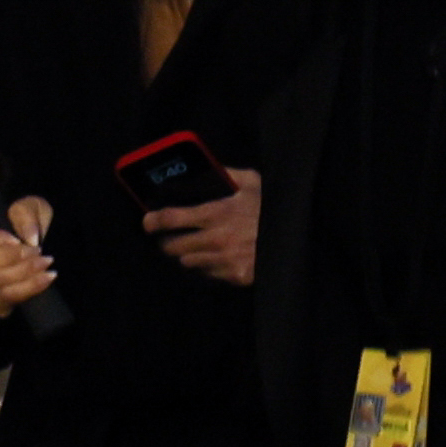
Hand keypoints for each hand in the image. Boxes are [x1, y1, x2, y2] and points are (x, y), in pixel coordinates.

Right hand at [0, 191, 57, 316]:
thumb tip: (29, 238)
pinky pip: (3, 301)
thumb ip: (25, 215)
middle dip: (10, 257)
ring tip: (45, 264)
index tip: (16, 239)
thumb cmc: (34, 225)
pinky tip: (45, 279)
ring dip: (22, 273)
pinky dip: (26, 290)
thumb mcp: (33, 209)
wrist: (49, 252)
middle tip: (38, 252)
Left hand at [144, 166, 260, 287]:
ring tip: (195, 246)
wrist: (298, 236)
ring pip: (188, 261)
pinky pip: (209, 273)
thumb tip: (206, 170)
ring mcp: (225, 260)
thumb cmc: (272, 206)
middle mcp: (216, 239)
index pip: (172, 218)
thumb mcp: (253, 182)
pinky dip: (208, 266)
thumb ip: (226, 175)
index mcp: (217, 212)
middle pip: (173, 246)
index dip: (154, 220)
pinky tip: (217, 256)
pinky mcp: (235, 276)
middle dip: (167, 241)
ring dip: (187, 254)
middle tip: (169, 237)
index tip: (147, 221)